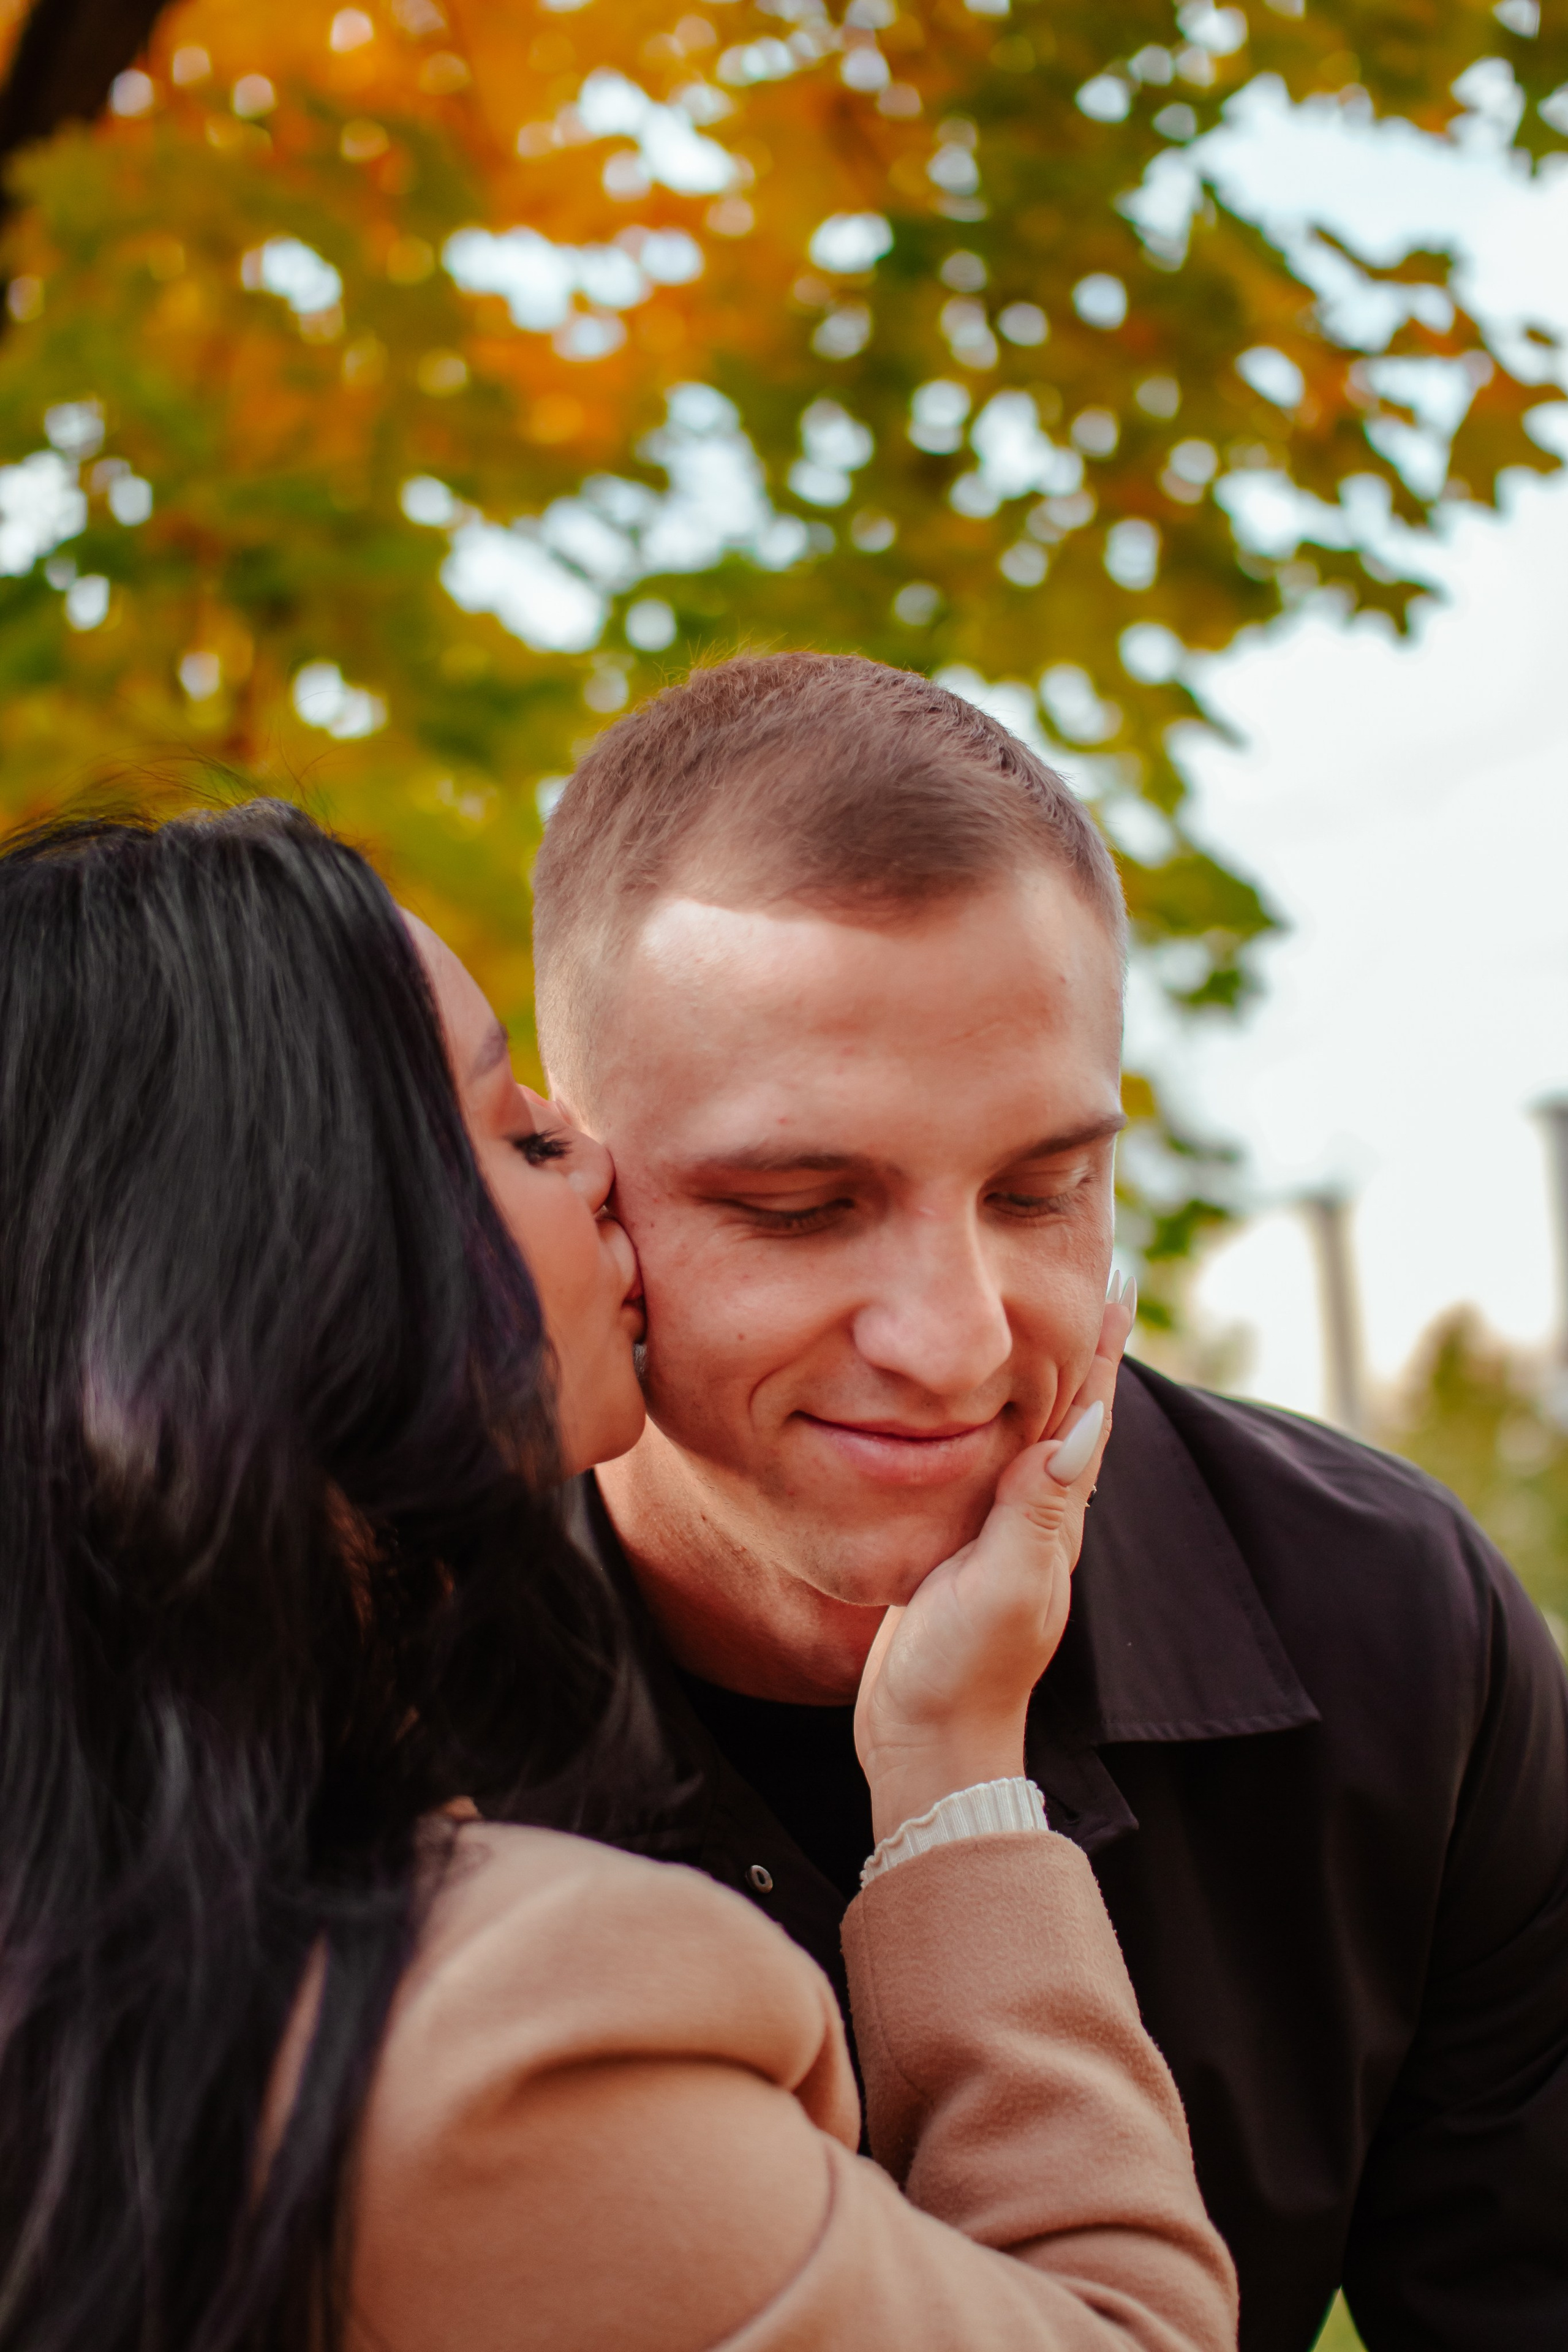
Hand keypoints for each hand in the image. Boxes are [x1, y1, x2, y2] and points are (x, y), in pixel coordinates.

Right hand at [854, 1282, 1134, 1844]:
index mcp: (1053, 1518)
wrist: (927, 1744)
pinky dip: (981, 1420)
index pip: (1087, 1413)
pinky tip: (967, 1403)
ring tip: (1033, 1314)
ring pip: (1019, 1434)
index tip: (1117, 1278)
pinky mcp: (955, 1548)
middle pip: (1063, 1411)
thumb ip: (1037, 1508)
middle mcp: (1034, 1519)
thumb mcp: (1004, 1585)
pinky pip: (975, 1464)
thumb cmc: (964, 1671)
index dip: (1100, 1346)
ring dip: (1032, 1373)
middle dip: (1075, 1343)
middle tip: (1087, 1273)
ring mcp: (997, 1535)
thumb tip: (1087, 1422)